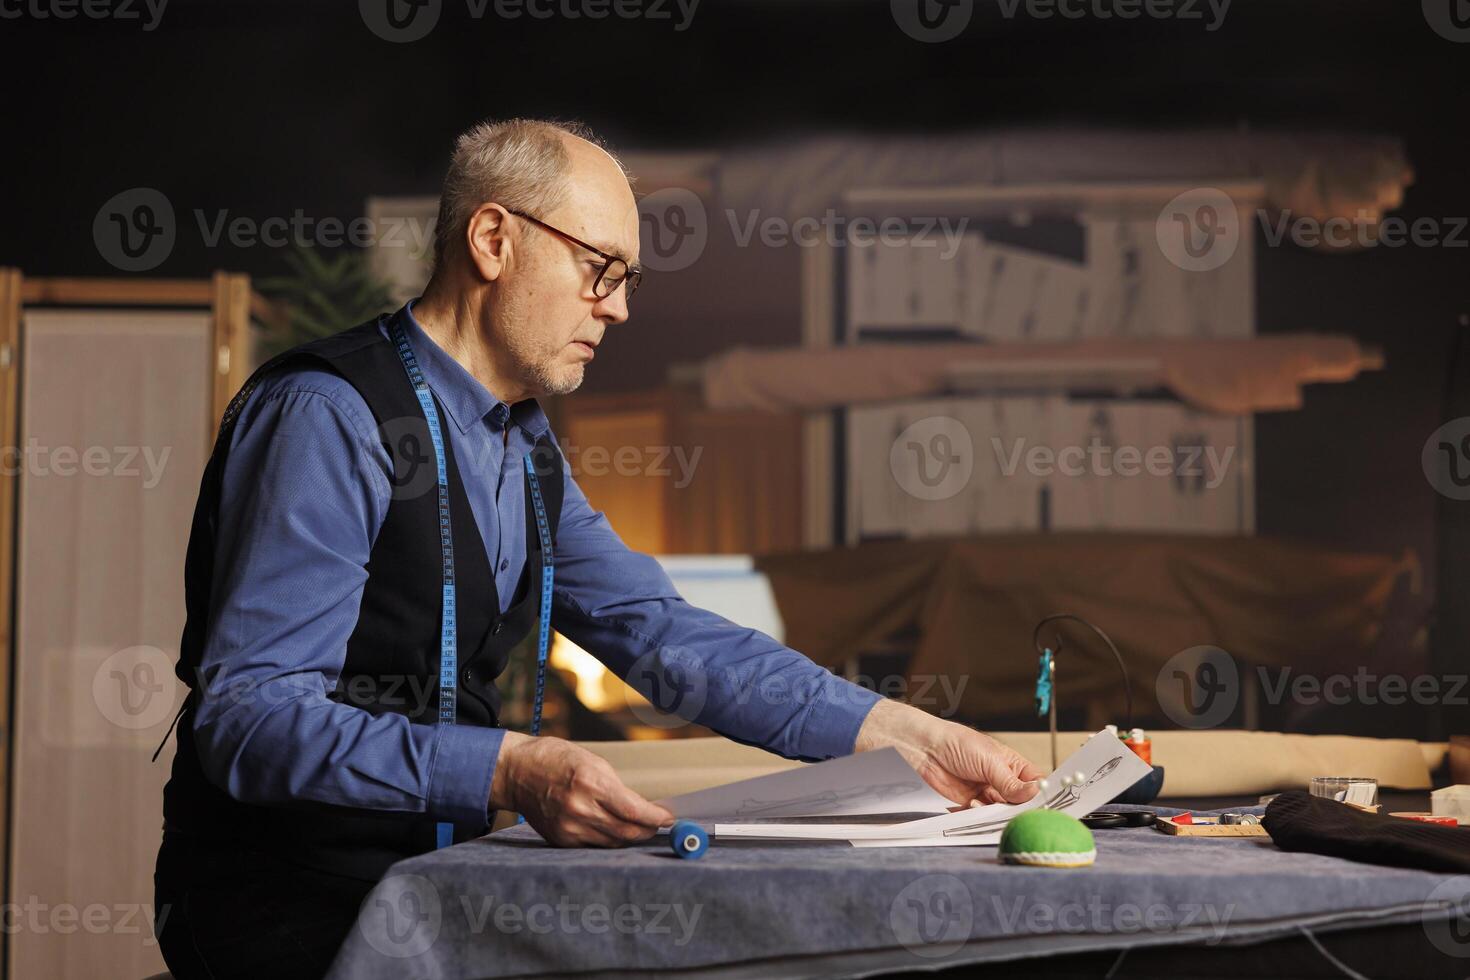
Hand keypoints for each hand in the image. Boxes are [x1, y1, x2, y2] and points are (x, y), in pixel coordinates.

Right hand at [492, 732, 673, 846]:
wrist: (518, 772)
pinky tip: (615, 831)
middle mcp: (579, 809)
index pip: (633, 811)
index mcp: (590, 783)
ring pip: (613, 843)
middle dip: (647, 830)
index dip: (655, 818)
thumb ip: (616, 788)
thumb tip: (641, 809)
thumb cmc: (556, 759)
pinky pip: (594, 845)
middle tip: (657, 825)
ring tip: (640, 828)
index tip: (667, 818)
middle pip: (626, 832)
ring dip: (630, 837)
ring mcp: (569, 828)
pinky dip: (609, 840)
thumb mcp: (593, 762)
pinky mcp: (561, 840)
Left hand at [854, 699, 1043, 806]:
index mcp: (1012, 764)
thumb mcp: (990, 761)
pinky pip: (982, 816)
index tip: (1048, 806)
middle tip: (1019, 813)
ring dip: (998, 813)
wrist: (925, 749)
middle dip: (1019, 808)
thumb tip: (1034, 794)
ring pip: (1001, 812)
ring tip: (992, 806)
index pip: (1035, 783)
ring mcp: (986, 792)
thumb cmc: (958, 743)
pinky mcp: (970, 803)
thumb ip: (1011, 782)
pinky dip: (980, 816)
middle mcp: (1001, 780)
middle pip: (1020, 802)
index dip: (1042, 794)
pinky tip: (974, 806)